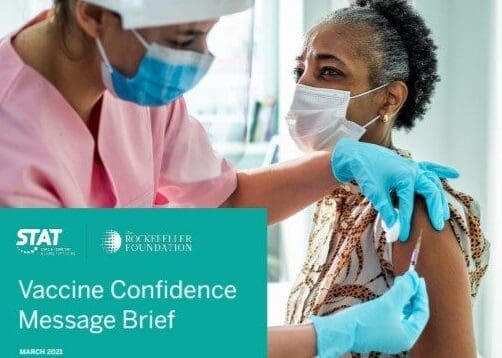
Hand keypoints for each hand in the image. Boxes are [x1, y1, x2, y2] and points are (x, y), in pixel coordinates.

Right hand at [311, 269, 428, 356]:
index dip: (421, 294)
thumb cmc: (366, 320)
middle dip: (412, 294)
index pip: (422, 313)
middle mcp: (401, 338)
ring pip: (402, 313)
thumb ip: (404, 290)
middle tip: (408, 278)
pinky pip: (393, 315)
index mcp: (408, 336)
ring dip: (403, 297)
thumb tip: (414, 276)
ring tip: (399, 281)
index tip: (417, 278)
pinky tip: (390, 292)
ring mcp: (390, 335)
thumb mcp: (388, 303)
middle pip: (413, 313)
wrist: (341, 331)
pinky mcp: (380, 331)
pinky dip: (394, 302)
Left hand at [331, 138, 458, 240]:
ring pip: (433, 183)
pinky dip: (442, 171)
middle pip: (430, 192)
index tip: (404, 237)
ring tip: (444, 215)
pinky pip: (430, 168)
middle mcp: (413, 170)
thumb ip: (385, 210)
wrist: (357, 155)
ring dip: (439, 198)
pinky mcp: (410, 166)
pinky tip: (455, 174)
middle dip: (435, 210)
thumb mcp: (374, 192)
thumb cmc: (365, 172)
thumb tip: (393, 229)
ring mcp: (413, 167)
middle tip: (437, 227)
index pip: (408, 204)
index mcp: (404, 176)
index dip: (406, 222)